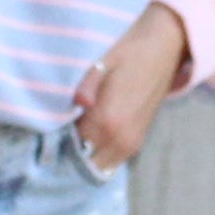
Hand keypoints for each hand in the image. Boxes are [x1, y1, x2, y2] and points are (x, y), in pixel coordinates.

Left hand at [72, 1, 188, 172]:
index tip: (51, 128)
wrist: (164, 50)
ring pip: (100, 165)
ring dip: (87, 155)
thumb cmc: (129, 53)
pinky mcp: (138, 141)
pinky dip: (100, 154)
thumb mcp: (101, 64)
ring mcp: (131, 143)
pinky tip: (92, 136)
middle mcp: (119, 139)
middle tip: (60, 135)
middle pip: (85, 161)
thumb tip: (77, 104)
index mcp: (106, 120)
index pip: (71, 144)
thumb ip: (85, 88)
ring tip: (76, 135)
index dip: (58, 138)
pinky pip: (113, 160)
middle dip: (72, 153)